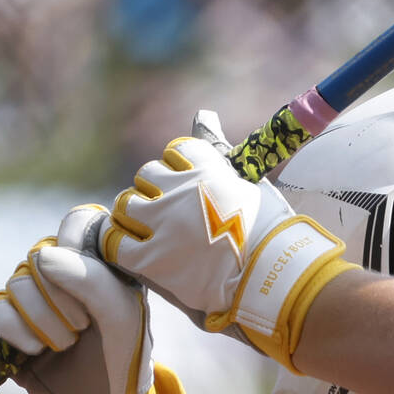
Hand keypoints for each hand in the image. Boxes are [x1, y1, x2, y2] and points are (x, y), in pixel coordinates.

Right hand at [0, 205, 188, 393]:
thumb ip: (90, 280)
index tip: (88, 276)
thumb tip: (43, 256)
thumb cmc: (124, 351)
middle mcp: (63, 270)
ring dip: (43, 319)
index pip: (77, 221)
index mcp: (97, 260)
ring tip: (68, 342)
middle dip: (61, 296)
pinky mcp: (11, 321)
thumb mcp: (122, 314)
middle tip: (85, 324)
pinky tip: (37, 348)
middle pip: (40, 255)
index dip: (75, 240)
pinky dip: (16, 330)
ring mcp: (34, 294)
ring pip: (17, 284)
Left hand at [101, 116, 357, 371]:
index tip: (191, 186)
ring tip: (151, 234)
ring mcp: (164, 223)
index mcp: (210, 170)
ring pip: (127, 204)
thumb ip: (222, 154)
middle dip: (156, 191)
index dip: (181, 167)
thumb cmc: (274, 236)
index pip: (178, 151)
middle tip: (171, 216)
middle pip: (147, 175)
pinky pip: (116, 242)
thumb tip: (202, 114)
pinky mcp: (152, 258)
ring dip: (136, 216)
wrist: (277, 279)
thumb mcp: (253, 186)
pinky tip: (133, 253)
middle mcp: (181, 190)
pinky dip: (120, 244)